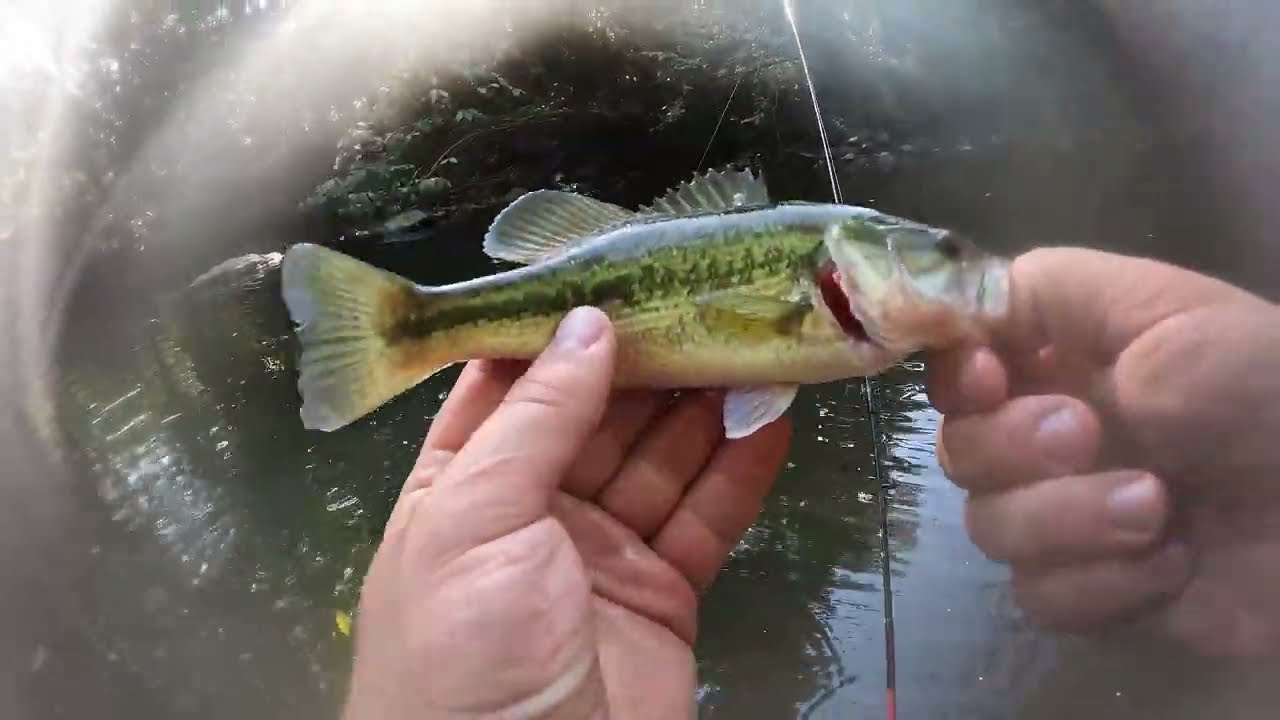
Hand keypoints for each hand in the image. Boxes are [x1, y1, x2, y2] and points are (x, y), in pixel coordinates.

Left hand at [341, 307, 791, 718]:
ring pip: (661, 460)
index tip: (624, 268)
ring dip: (706, 406)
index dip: (565, 328)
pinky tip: (774, 420)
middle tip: (713, 295)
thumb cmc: (465, 655)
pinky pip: (704, 519)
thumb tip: (587, 320)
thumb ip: (535, 418)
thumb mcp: (474, 521)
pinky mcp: (663, 596)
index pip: (514, 384)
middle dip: (652, 360)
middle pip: (600, 415)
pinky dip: (740, 471)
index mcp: (462, 486)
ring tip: (757, 339)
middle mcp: (531, 511)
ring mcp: (601, 554)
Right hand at [925, 247, 1279, 656]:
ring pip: (990, 527)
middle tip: (1090, 438)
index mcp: (1064, 354)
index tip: (986, 380)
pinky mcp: (1097, 586)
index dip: (953, 371)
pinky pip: (1040, 595)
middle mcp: (1051, 430)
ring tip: (1157, 510)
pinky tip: (1174, 564)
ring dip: (1066, 520)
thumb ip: (1050, 299)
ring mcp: (1069, 511)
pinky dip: (1101, 584)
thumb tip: (962, 310)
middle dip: (1012, 448)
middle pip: (958, 447)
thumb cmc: (1267, 389)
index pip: (958, 357)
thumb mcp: (1166, 311)